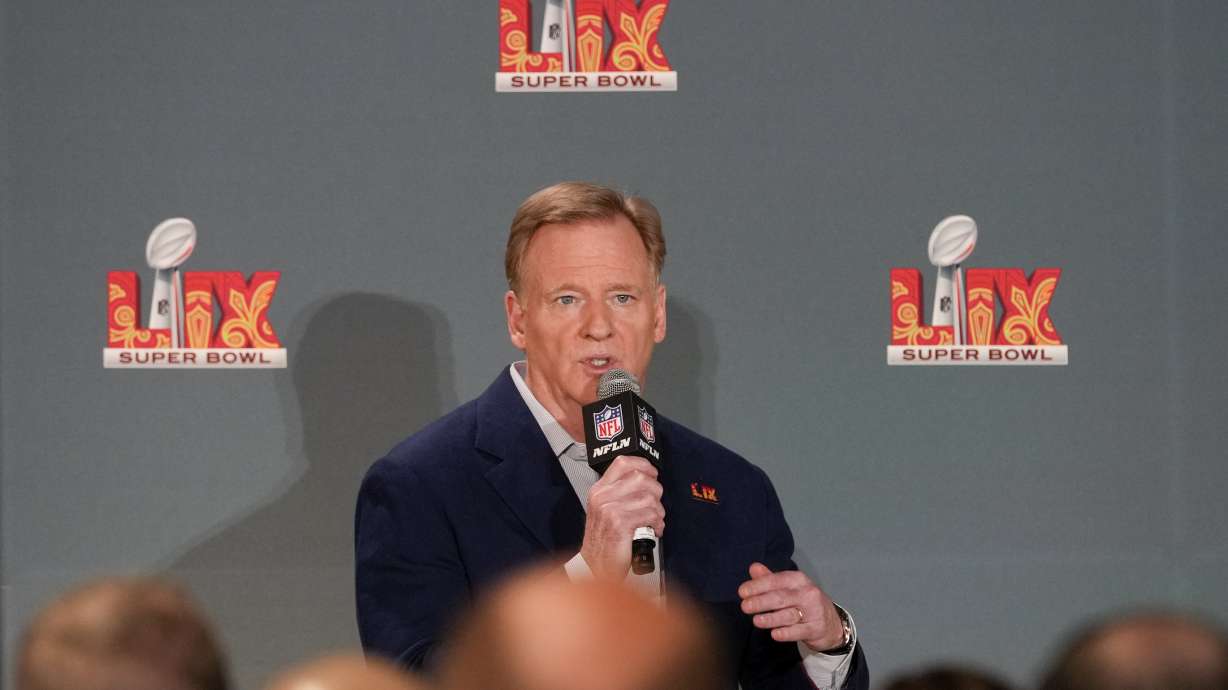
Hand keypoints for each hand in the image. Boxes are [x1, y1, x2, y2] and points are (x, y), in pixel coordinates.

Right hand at [580, 455, 664, 579]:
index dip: (644, 465)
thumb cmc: (604, 540)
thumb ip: (620, 493)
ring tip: (655, 520)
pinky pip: (650, 515)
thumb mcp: (605, 510)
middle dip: (656, 491)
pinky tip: (654, 529)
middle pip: (641, 477)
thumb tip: (646, 479)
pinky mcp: (620, 524)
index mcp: (599, 490)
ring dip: (658, 511)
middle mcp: (602, 496)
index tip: (652, 474)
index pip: (623, 462)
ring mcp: (610, 509)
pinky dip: (658, 523)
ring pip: (649, 497)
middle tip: (655, 504)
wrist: (595, 567)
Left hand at [738, 562, 844, 651]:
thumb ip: (769, 578)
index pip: (775, 580)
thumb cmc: (804, 602)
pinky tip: (774, 634)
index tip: (742, 592)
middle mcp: (807, 593)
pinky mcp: (816, 629)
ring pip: (789, 615)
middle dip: (761, 602)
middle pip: (781, 597)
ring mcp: (814, 611)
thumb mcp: (789, 588)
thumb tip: (753, 567)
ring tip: (756, 621)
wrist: (831, 623)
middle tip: (744, 607)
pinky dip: (787, 633)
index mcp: (798, 579)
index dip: (758, 586)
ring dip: (771, 618)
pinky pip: (800, 631)